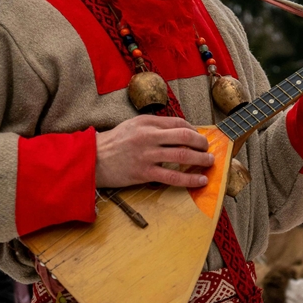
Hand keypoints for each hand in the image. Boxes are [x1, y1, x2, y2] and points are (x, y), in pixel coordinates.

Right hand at [95, 115, 212, 188]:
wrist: (93, 159)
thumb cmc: (114, 143)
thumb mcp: (133, 125)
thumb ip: (154, 126)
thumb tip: (180, 131)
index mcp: (147, 122)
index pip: (178, 123)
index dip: (194, 130)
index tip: (199, 137)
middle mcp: (148, 136)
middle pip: (184, 136)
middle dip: (201, 143)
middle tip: (207, 149)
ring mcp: (147, 155)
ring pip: (182, 155)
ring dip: (200, 159)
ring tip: (209, 162)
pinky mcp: (144, 173)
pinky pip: (172, 177)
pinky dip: (190, 179)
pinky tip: (200, 180)